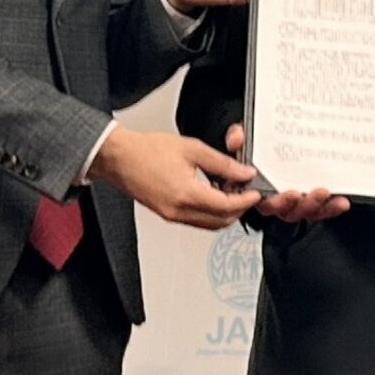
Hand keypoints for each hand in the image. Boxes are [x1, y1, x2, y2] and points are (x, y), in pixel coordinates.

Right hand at [90, 126, 259, 228]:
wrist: (119, 157)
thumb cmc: (147, 150)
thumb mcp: (192, 149)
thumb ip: (222, 163)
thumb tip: (243, 172)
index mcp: (186, 194)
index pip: (227, 206)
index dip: (245, 200)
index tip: (254, 192)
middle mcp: (179, 211)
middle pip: (221, 221)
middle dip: (238, 209)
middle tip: (245, 191)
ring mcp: (172, 216)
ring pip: (209, 224)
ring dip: (224, 212)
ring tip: (230, 191)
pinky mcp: (167, 215)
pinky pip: (196, 220)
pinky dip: (209, 212)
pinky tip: (212, 193)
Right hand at [224, 124, 350, 221]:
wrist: (268, 144)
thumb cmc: (255, 148)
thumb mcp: (243, 140)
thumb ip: (237, 138)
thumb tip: (237, 137)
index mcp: (255, 190)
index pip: (263, 202)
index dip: (275, 202)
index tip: (286, 193)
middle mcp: (275, 201)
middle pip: (286, 210)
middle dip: (300, 203)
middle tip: (311, 192)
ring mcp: (293, 203)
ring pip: (305, 212)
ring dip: (318, 205)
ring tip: (327, 193)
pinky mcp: (309, 202)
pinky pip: (320, 210)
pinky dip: (331, 208)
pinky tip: (342, 202)